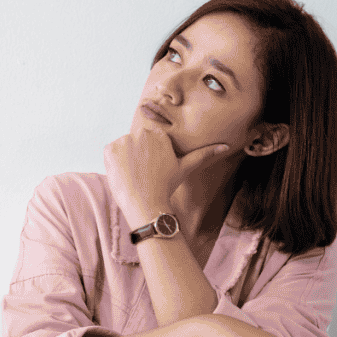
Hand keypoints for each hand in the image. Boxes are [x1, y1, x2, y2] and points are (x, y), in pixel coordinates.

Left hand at [103, 128, 227, 226]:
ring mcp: (124, 140)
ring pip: (123, 148)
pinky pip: (110, 153)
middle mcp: (142, 132)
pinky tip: (124, 174)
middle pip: (136, 143)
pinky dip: (114, 163)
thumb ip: (204, 154)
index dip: (150, 157)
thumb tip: (226, 146)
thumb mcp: (185, 168)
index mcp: (159, 134)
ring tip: (134, 176)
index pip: (149, 141)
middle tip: (144, 175)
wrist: (146, 203)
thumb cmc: (166, 186)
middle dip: (138, 157)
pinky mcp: (110, 149)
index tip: (152, 170)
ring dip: (126, 159)